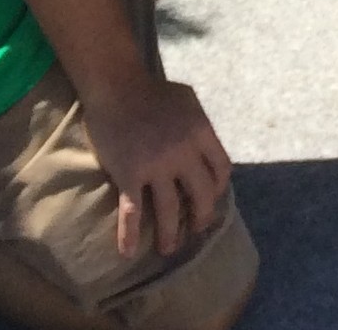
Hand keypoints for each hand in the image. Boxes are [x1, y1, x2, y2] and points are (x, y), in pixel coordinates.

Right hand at [86, 75, 230, 260]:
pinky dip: (130, 235)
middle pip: (202, 194)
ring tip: (169, 249)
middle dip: (202, 216)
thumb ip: (200, 125)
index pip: (222, 168)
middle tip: (196, 229)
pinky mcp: (130, 175)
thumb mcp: (188, 101)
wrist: (116, 86)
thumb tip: (206, 146)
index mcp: (202, 132)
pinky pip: (132, 212)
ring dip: (171, 234)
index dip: (219, 187)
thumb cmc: (151, 91)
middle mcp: (184, 152)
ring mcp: (157, 166)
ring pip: (170, 209)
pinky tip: (128, 251)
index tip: (212, 197)